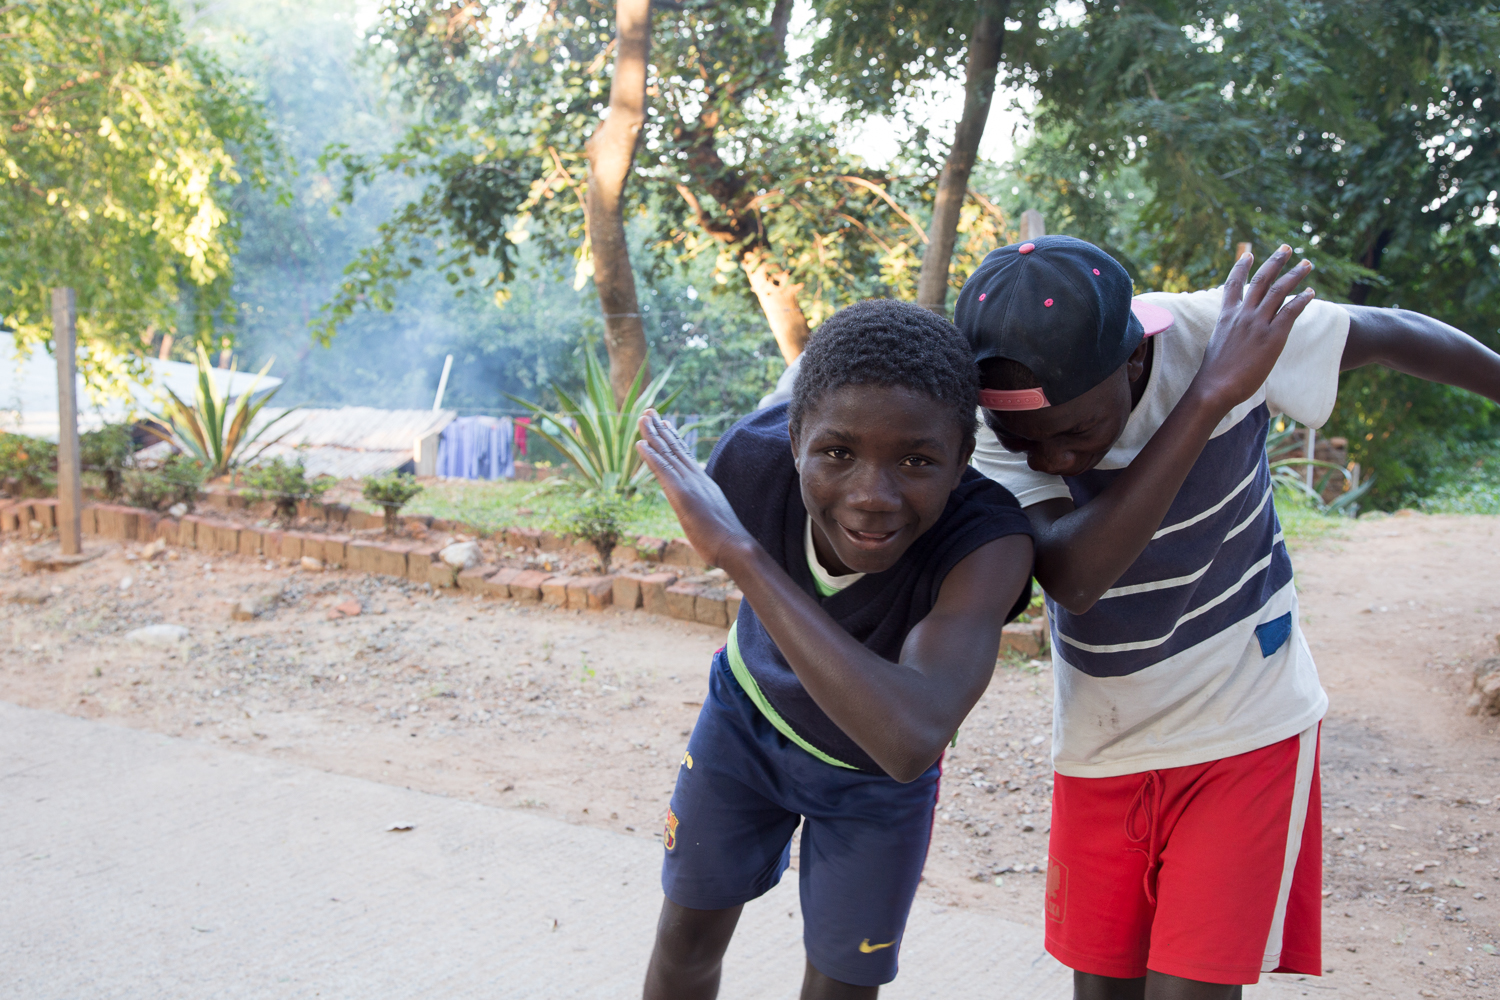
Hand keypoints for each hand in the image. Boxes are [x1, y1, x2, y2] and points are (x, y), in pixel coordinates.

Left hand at [635, 410, 753, 568]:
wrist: (736, 547)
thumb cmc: (725, 540)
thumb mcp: (712, 518)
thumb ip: (704, 510)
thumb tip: (701, 513)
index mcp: (703, 483)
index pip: (685, 456)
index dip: (673, 439)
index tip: (665, 424)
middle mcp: (696, 479)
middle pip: (675, 449)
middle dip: (660, 430)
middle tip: (648, 412)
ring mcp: (689, 485)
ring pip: (668, 454)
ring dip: (653, 435)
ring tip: (642, 418)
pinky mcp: (682, 495)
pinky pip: (663, 471)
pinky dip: (651, 456)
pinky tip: (640, 444)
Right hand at [1192, 245, 1316, 412]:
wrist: (1215, 387)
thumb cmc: (1214, 373)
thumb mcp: (1217, 344)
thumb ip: (1227, 332)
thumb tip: (1231, 335)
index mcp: (1226, 316)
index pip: (1233, 285)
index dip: (1241, 267)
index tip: (1248, 254)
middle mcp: (1242, 315)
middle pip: (1260, 281)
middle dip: (1274, 262)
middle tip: (1286, 248)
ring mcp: (1257, 324)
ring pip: (1278, 291)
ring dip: (1294, 275)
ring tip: (1306, 264)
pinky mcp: (1272, 336)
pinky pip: (1291, 310)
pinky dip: (1302, 299)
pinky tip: (1311, 292)